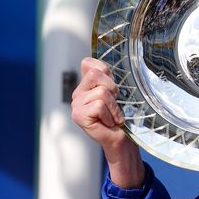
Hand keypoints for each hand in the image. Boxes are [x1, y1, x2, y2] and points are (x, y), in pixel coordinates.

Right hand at [71, 57, 143, 187]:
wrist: (122, 138)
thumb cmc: (121, 114)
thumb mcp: (116, 92)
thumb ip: (105, 76)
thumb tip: (87, 60)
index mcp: (86, 84)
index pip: (90, 63)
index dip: (106, 72)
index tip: (114, 88)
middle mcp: (78, 93)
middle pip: (96, 74)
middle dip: (113, 88)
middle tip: (115, 103)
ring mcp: (76, 104)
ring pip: (101, 92)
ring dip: (114, 106)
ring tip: (113, 116)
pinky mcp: (78, 115)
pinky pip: (99, 105)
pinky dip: (110, 114)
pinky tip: (108, 123)